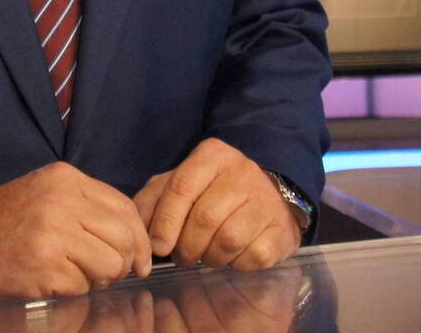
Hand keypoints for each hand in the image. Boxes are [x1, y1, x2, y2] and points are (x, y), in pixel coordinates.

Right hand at [0, 162, 153, 296]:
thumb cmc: (7, 217)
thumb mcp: (48, 191)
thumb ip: (89, 205)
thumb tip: (134, 240)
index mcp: (66, 179)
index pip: (124, 208)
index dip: (140, 238)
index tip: (141, 257)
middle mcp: (63, 203)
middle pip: (124, 238)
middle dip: (125, 261)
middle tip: (112, 270)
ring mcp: (54, 236)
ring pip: (110, 265)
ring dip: (101, 277)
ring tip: (79, 273)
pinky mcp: (44, 268)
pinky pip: (83, 286)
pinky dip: (75, 288)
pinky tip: (55, 278)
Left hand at [132, 139, 300, 271]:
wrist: (268, 195)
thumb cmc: (213, 192)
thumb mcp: (178, 185)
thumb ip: (152, 201)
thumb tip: (139, 231)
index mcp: (212, 155)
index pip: (181, 188)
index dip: (165, 222)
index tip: (158, 247)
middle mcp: (243, 172)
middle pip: (204, 218)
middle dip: (186, 246)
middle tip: (182, 256)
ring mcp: (266, 200)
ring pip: (227, 240)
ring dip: (209, 256)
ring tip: (205, 254)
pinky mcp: (281, 230)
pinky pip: (251, 257)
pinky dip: (235, 264)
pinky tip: (231, 256)